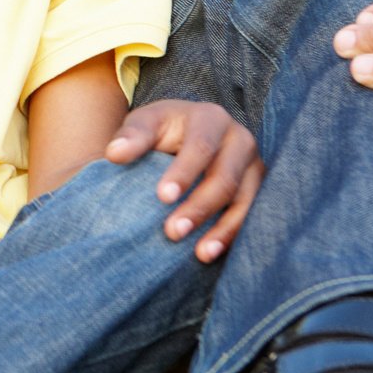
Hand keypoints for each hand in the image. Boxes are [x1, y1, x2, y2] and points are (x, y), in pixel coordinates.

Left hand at [106, 100, 263, 262]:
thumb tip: (114, 154)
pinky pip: (252, 216)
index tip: (162, 197)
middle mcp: (240, 140)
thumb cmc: (162, 130)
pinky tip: (212, 253)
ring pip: (245, 201)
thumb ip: (132, 136)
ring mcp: (254, 166)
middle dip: (200, 208)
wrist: (187, 134)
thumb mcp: (145, 124)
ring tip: (200, 254)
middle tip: (172, 233)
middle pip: (225, 178)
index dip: (184, 173)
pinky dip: (233, 236)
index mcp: (211, 118)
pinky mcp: (258, 190)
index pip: (201, 147)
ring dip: (223, 230)